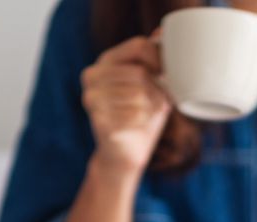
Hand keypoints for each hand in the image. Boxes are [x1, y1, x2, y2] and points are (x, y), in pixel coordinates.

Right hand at [81, 36, 171, 174]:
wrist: (126, 154)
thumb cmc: (142, 116)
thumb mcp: (153, 85)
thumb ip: (155, 60)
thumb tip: (161, 32)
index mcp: (106, 61)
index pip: (140, 45)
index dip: (160, 60)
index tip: (166, 76)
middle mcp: (92, 75)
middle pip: (140, 73)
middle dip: (158, 91)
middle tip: (160, 104)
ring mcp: (91, 97)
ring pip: (138, 94)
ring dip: (152, 108)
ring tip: (149, 115)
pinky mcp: (96, 119)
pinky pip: (133, 115)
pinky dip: (143, 123)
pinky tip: (137, 126)